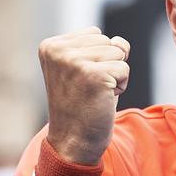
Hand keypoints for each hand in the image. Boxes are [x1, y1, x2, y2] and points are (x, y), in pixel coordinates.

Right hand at [38, 27, 129, 164]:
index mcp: (51, 46)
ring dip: (115, 76)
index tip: (81, 79)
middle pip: (109, 42)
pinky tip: (102, 99)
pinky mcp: (92, 75)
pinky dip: (121, 86)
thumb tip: (120, 43)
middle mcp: (58, 51)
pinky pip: (124, 69)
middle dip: (108, 66)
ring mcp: (73, 62)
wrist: (74, 142)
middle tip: (89, 89)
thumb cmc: (83, 104)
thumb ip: (104, 47)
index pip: (95, 34)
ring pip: (119, 53)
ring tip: (95, 93)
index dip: (97, 58)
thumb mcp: (88, 67)